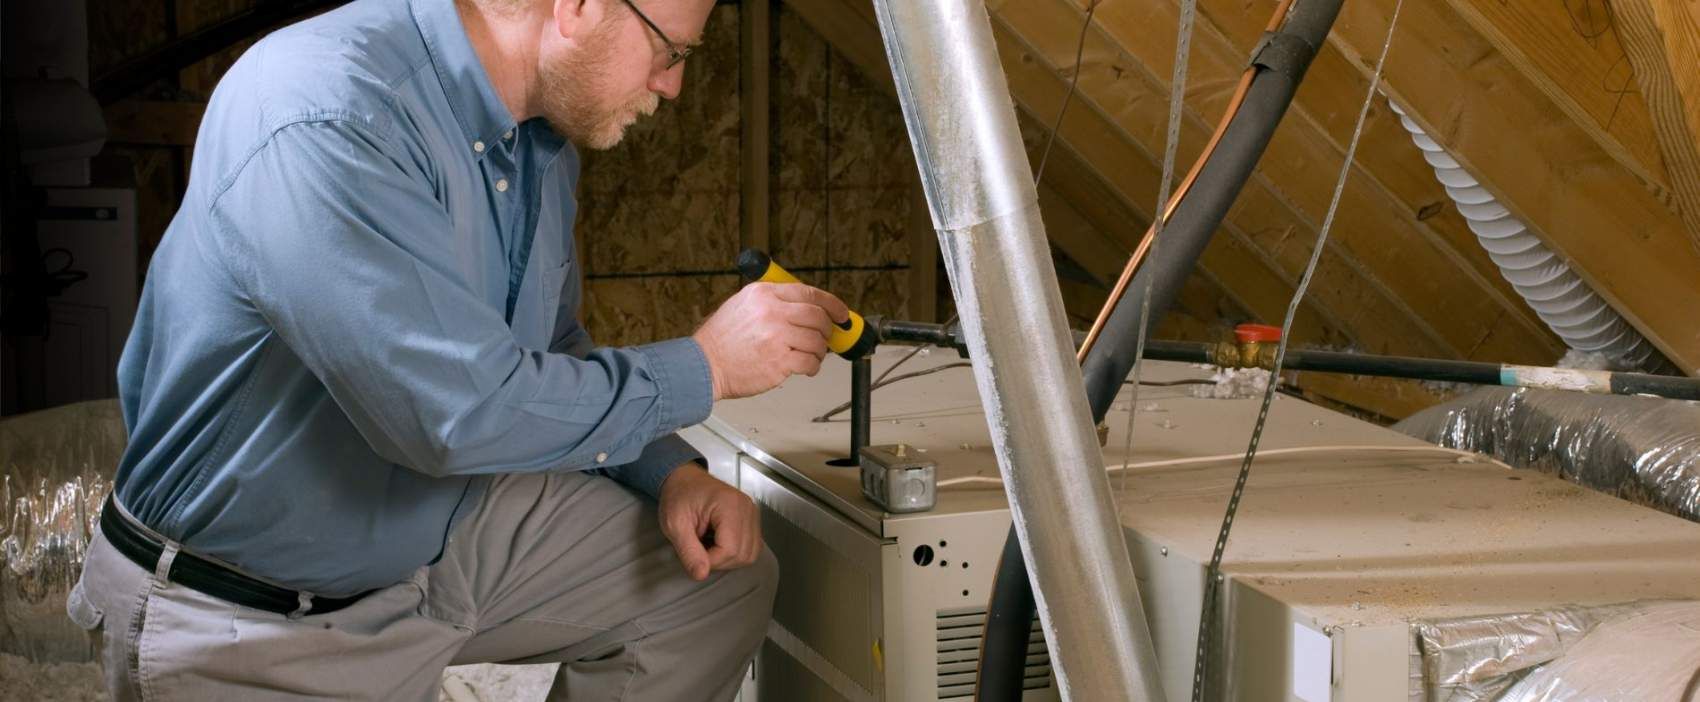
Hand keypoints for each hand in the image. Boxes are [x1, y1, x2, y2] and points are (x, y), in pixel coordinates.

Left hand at [658, 465, 761, 580]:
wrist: (684, 480)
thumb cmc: (679, 496)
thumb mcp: (674, 524)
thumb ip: (688, 551)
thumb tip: (701, 574)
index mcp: (729, 505)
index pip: (730, 549)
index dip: (711, 561)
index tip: (694, 554)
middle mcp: (746, 508)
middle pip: (743, 554)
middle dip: (719, 561)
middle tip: (699, 550)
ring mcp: (752, 513)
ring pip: (750, 554)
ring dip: (728, 559)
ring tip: (709, 546)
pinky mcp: (752, 520)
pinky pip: (751, 547)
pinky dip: (735, 553)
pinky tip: (719, 544)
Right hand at [692, 282, 849, 400]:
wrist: (704, 365)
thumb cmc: (722, 339)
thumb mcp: (743, 305)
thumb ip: (773, 301)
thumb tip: (807, 308)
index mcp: (764, 294)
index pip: (809, 293)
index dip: (832, 303)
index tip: (841, 313)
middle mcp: (772, 312)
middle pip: (817, 316)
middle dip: (827, 329)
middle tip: (826, 337)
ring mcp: (777, 337)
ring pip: (817, 341)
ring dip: (818, 351)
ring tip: (808, 356)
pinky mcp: (780, 362)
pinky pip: (810, 362)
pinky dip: (812, 367)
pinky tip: (805, 368)